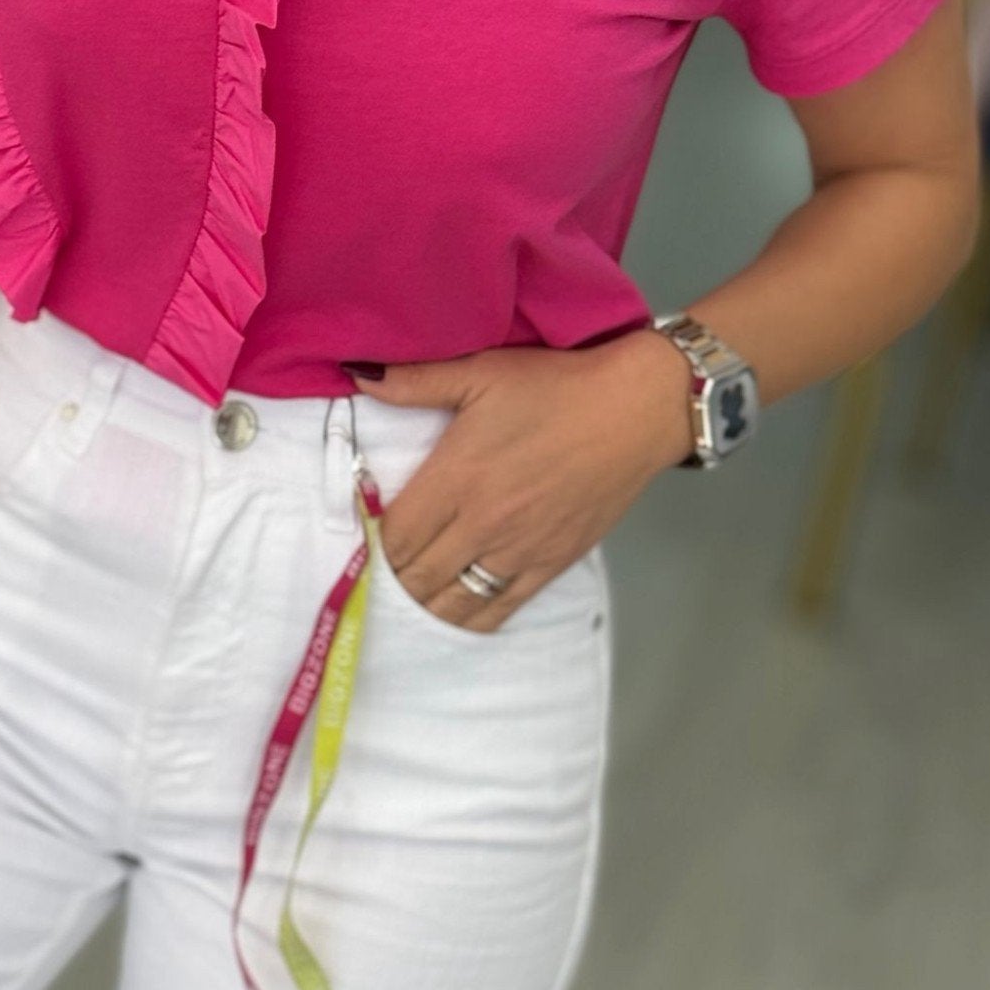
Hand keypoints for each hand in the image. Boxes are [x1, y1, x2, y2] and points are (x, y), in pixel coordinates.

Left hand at [345, 328, 692, 632]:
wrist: (634, 410)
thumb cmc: (554, 387)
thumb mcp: (480, 371)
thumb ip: (414, 380)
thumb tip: (356, 372)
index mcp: (457, 478)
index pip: (395, 535)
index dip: (374, 542)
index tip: (369, 534)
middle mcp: (482, 524)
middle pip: (417, 576)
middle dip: (394, 576)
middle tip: (385, 566)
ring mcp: (517, 551)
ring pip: (453, 602)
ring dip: (425, 602)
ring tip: (413, 592)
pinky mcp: (550, 565)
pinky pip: (499, 610)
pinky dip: (469, 618)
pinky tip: (455, 613)